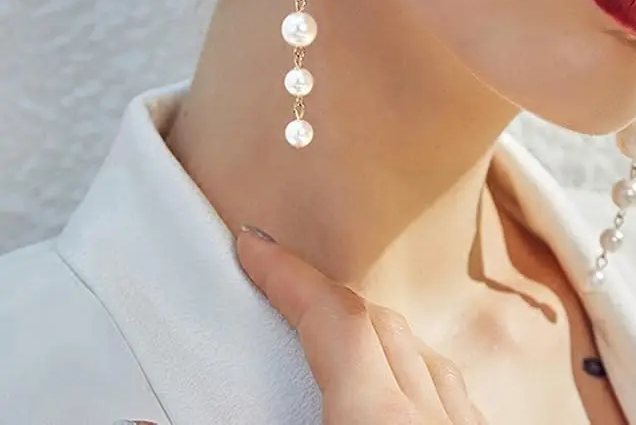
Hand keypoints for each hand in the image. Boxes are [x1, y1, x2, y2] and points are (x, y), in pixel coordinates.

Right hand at [236, 227, 485, 424]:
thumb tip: (166, 418)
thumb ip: (248, 418)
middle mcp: (433, 420)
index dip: (288, 273)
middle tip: (283, 292)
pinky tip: (398, 392)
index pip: (332, 316)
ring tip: (335, 339)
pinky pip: (451, 393)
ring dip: (374, 334)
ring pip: (423, 353)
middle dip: (326, 299)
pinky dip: (415, 373)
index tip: (255, 246)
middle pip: (380, 323)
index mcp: (378, 422)